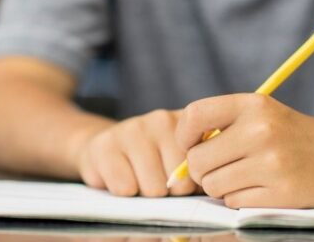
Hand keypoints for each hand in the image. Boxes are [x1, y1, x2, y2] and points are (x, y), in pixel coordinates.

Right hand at [75, 109, 196, 196]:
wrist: (106, 148)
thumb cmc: (152, 163)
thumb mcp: (182, 163)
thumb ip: (200, 173)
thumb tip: (207, 191)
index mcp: (189, 124)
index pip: (202, 171)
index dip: (191, 186)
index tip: (181, 180)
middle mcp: (162, 120)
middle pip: (179, 184)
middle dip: (169, 192)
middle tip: (156, 181)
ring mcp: (133, 128)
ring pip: (153, 189)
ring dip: (145, 194)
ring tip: (138, 179)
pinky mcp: (105, 144)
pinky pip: (125, 188)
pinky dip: (123, 192)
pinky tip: (120, 177)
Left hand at [176, 94, 313, 208]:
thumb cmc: (292, 136)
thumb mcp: (262, 114)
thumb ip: (222, 126)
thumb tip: (180, 157)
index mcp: (253, 104)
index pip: (194, 115)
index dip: (184, 135)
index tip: (192, 145)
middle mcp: (261, 131)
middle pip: (198, 161)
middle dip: (202, 171)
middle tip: (221, 168)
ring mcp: (273, 163)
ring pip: (213, 185)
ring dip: (222, 187)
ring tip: (246, 177)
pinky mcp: (282, 193)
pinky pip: (234, 202)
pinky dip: (241, 200)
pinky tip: (262, 189)